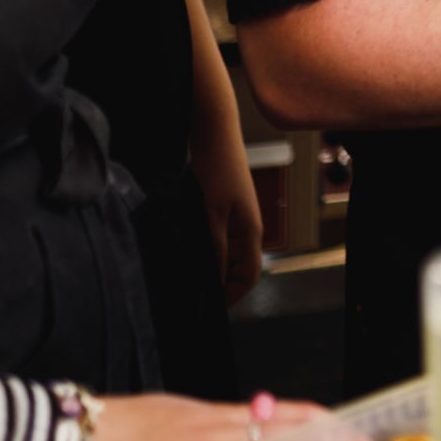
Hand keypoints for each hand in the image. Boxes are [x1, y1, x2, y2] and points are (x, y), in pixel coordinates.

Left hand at [191, 108, 264, 304]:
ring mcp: (236, 216)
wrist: (214, 130)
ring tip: (188, 277)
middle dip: (221, 285)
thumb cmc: (217, 168)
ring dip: (212, 268)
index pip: (249, 275)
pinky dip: (207, 251)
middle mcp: (247, 226)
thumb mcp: (212, 212)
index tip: (209, 310)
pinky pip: (219, 239)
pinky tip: (188, 251)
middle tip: (194, 297)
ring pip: (228, 254)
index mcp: (251, 230)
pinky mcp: (222, 207)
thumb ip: (215, 247)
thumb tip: (213, 280)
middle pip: (239, 268)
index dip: (232, 295)